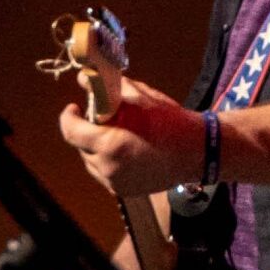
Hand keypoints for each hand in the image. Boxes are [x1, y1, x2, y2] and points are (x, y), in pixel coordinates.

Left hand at [60, 75, 202, 196]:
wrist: (201, 152)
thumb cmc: (174, 123)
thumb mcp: (144, 99)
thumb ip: (111, 89)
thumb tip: (86, 78)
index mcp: (110, 144)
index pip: (71, 131)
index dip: (68, 117)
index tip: (74, 107)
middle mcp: (108, 168)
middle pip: (81, 146)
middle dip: (87, 131)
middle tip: (103, 119)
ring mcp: (115, 183)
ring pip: (91, 161)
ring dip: (96, 147)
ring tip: (117, 135)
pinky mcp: (123, 191)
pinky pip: (104, 174)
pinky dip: (108, 161)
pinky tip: (127, 150)